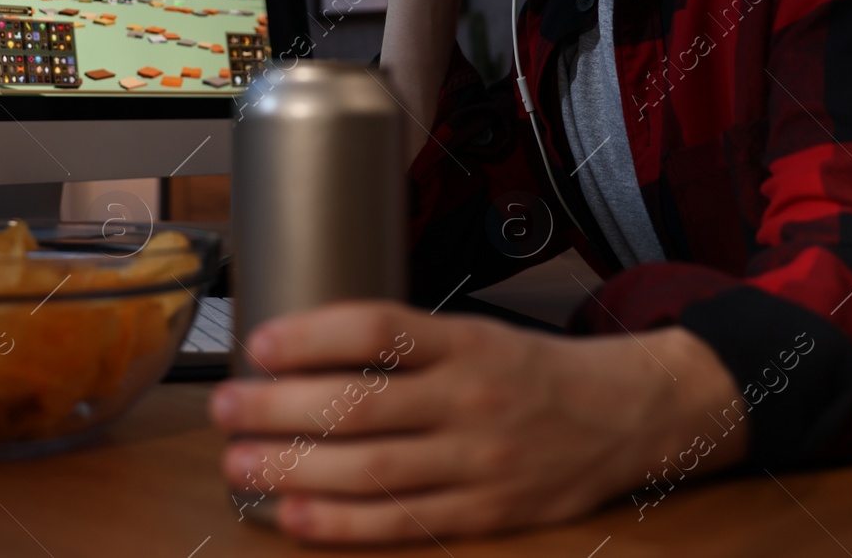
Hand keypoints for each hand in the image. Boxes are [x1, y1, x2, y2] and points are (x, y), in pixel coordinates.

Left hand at [210, 301, 748, 543]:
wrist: (625, 416)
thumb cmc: (529, 371)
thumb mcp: (474, 333)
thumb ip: (403, 345)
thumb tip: (305, 352)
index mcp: (466, 343)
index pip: (378, 330)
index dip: (312, 336)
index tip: (260, 342)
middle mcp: (471, 400)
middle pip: (360, 404)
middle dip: (280, 407)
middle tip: (226, 406)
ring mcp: (478, 462)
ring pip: (371, 469)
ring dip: (294, 467)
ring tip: (239, 463)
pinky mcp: (483, 512)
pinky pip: (401, 521)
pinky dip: (341, 522)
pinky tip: (293, 515)